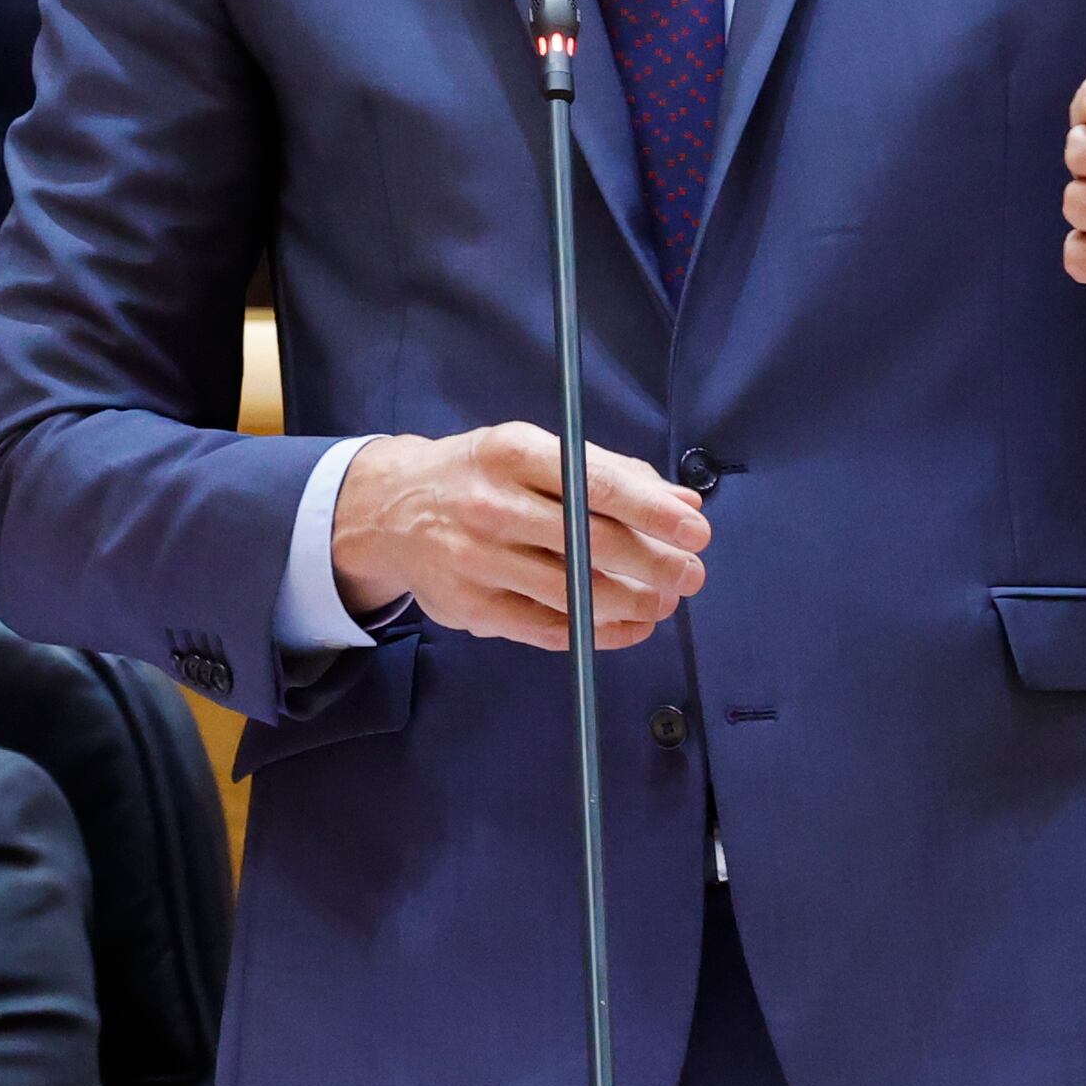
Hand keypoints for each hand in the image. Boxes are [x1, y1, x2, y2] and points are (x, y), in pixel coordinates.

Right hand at [329, 423, 710, 651]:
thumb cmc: (481, 475)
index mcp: (513, 453)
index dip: (653, 513)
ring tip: (664, 602)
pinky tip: (630, 626)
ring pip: (573, 593)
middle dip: (653, 564)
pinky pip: (548, 629)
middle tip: (690, 574)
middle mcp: (491, 505)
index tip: (696, 532)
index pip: (595, 484)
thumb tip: (683, 505)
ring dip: (632, 603)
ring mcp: (477, 561)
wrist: (389, 511)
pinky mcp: (470, 608)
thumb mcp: (536, 452)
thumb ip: (612, 475)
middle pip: (589, 544)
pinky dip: (599, 633)